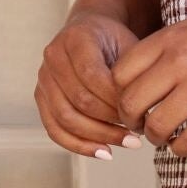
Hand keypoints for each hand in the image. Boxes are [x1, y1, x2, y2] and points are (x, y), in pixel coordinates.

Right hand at [35, 11, 143, 158]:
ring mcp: (44, 78)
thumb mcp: (130, 48)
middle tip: (139, 132)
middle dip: (111, 120)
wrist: (93, 34)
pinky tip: (104, 152)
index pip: (92, 75)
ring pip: (65, 118)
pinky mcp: (42, 98)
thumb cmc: (115, 44)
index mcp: (76, 38)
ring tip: (128, 142)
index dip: (116, 99)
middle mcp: (54, 56)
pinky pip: (55, 130)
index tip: (141, 112)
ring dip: (99, 136)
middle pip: (79, 99)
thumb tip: (144, 113)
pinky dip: (80, 146)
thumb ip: (134, 75)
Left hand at [111, 0, 186, 156]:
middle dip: (133, 123)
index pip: (120, 74)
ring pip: (159, 126)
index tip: (133, 106)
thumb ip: (167, 51)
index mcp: (169, 39)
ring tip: (166, 139)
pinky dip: (183, 149)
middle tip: (144, 128)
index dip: (119, 97)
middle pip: (132, 103)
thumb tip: (141, 84)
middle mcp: (181, 60)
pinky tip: (186, 146)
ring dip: (158, 140)